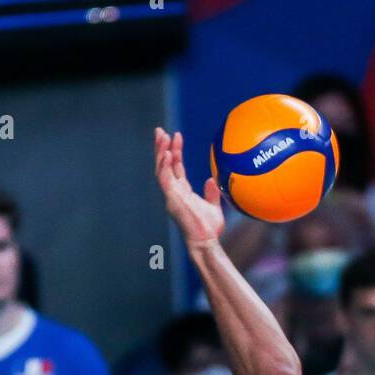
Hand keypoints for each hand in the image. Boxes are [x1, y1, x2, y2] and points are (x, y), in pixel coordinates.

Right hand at [154, 127, 224, 248]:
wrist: (205, 242)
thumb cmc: (210, 230)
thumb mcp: (214, 208)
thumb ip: (211, 194)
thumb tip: (212, 180)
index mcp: (182, 193)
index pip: (176, 169)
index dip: (175, 152)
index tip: (177, 136)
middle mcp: (174, 193)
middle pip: (164, 166)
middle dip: (161, 148)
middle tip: (160, 131)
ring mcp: (171, 196)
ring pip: (161, 169)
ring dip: (161, 152)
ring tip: (162, 135)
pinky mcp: (172, 199)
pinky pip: (164, 179)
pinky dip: (165, 165)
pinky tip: (167, 152)